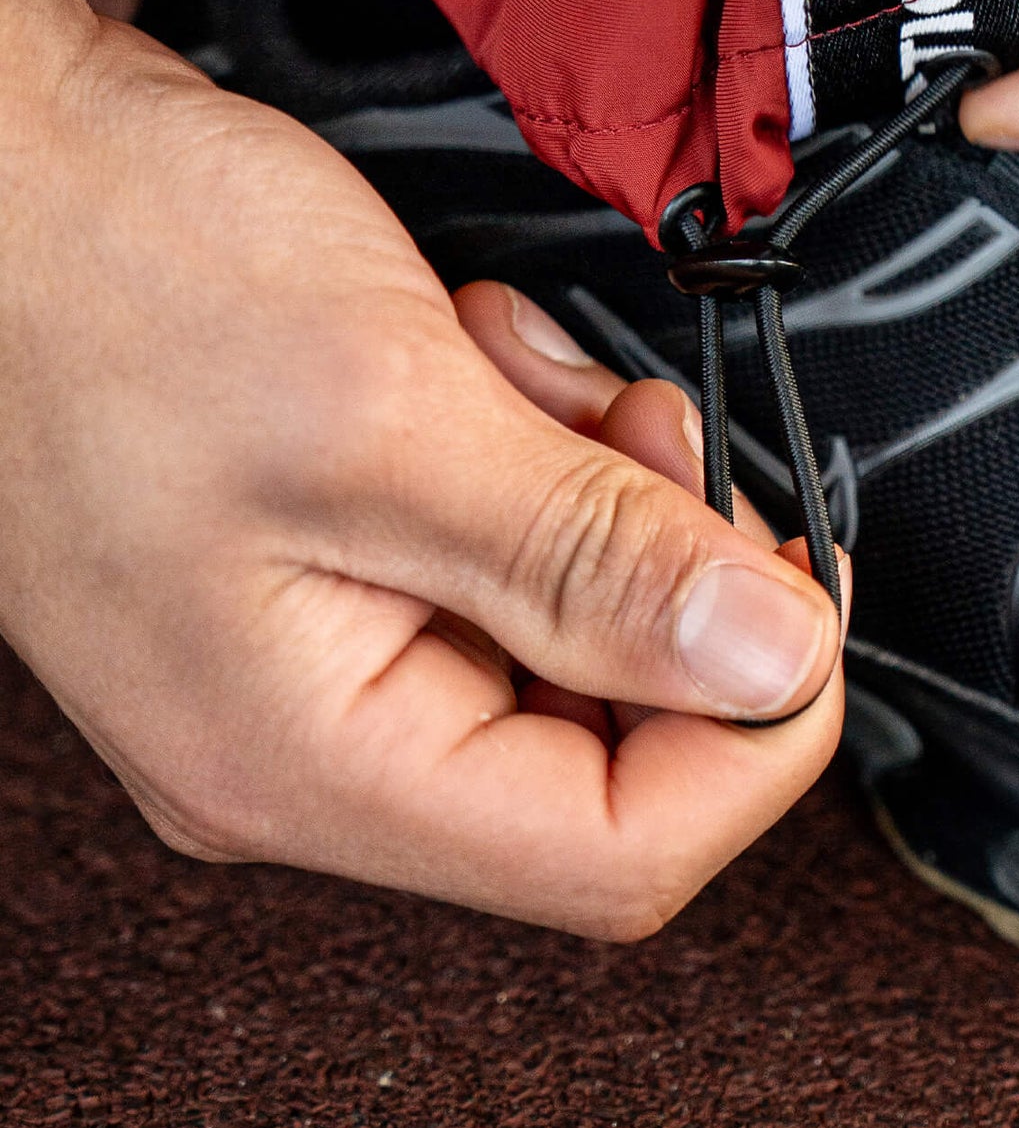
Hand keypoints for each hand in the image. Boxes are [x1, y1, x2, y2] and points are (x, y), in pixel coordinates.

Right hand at [0, 0, 842, 939]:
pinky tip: (479, 361)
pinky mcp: (332, 565)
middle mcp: (308, 742)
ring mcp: (316, 653)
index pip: (618, 854)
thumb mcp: (388, 411)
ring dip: (601, 491)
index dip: (753, 734)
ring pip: (567, 632)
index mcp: (309, 760)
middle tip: (652, 439)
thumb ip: (592, 558)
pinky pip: (504, 553)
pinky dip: (539, 452)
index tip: (798, 592)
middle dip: (669, 577)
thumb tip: (771, 663)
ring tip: (528, 373)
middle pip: (605, 745)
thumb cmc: (112, 273)